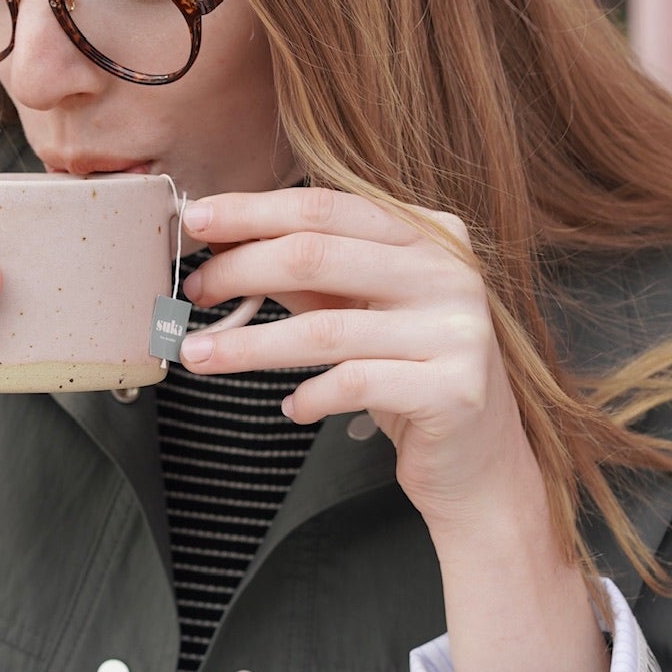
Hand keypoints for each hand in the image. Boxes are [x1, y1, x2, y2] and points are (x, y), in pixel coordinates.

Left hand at [177, 186, 534, 539]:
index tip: (197, 219)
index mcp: (429, 236)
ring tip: (200, 355)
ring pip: (323, 328)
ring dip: (249, 344)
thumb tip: (227, 245)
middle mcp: (450, 273)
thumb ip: (307, 274)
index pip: (325, 207)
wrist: (480, 463)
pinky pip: (352, 383)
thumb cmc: (412, 377)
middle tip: (191, 292)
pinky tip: (292, 408)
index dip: (254, 211)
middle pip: (316, 255)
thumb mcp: (361, 311)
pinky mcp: (452, 390)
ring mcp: (457, 331)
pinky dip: (308, 396)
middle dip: (239, 271)